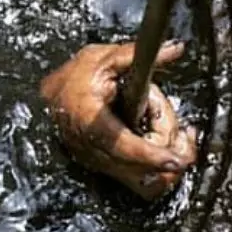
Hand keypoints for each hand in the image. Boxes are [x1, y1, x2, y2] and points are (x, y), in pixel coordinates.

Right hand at [40, 41, 197, 200]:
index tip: (175, 159)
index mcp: (90, 119)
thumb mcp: (103, 59)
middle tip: (182, 126)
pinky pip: (138, 182)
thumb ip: (136, 55)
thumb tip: (174, 48)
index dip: (150, 155)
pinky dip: (157, 170)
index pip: (122, 145)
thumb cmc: (74, 76)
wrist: (49, 95)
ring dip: (167, 160)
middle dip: (167, 145)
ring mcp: (98, 162)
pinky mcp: (105, 169)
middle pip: (139, 166)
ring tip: (175, 134)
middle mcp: (91, 148)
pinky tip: (164, 148)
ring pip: (142, 180)